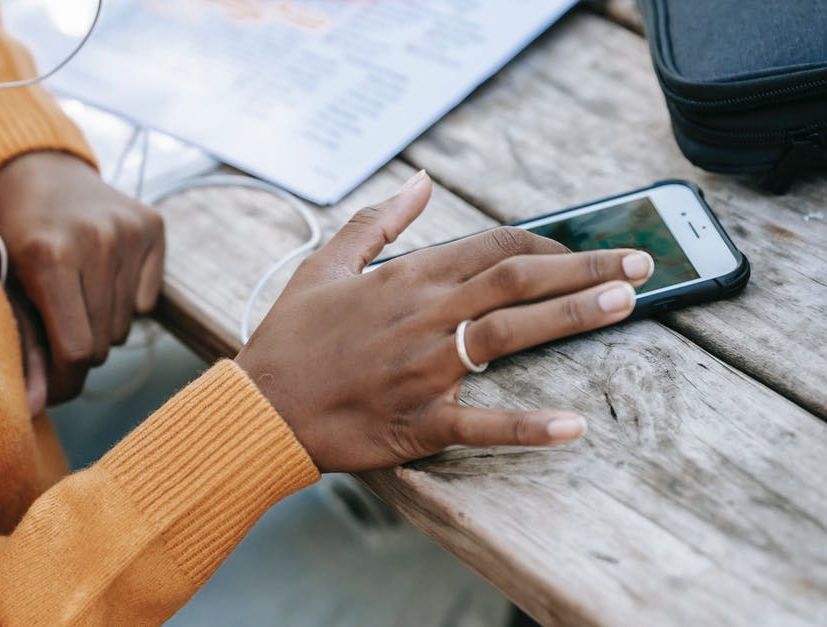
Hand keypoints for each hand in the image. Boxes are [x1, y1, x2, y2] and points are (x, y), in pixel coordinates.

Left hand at [0, 152, 165, 404]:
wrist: (35, 167)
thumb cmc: (9, 234)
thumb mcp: (4, 288)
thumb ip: (24, 350)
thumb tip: (35, 411)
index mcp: (50, 256)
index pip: (75, 351)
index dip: (64, 381)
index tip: (52, 386)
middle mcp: (96, 239)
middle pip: (101, 345)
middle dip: (78, 351)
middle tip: (55, 327)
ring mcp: (128, 230)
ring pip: (124, 328)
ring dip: (100, 326)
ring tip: (74, 295)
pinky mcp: (152, 225)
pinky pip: (146, 302)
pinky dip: (125, 302)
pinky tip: (100, 275)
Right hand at [235, 172, 655, 472]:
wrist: (259, 407)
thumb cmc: (290, 337)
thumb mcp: (325, 264)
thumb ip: (377, 221)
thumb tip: (421, 182)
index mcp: (404, 279)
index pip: (491, 248)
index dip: (544, 246)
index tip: (580, 250)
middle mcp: (422, 318)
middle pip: (515, 282)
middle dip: (583, 269)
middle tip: (640, 265)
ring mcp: (423, 371)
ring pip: (509, 335)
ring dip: (572, 317)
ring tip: (626, 303)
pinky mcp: (418, 422)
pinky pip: (480, 425)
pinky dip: (526, 427)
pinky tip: (572, 426)